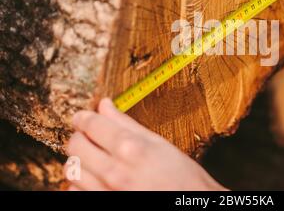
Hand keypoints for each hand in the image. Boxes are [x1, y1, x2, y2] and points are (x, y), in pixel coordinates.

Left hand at [65, 98, 224, 190]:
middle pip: (75, 146)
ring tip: (91, 157)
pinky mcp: (103, 203)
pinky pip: (75, 192)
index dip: (82, 117)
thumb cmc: (182, 176)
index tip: (81, 116)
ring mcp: (106, 192)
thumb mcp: (158, 143)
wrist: (190, 204)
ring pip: (71, 170)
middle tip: (87, 135)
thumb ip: (127, 124)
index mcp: (130, 148)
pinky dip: (80, 183)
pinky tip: (93, 178)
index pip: (92, 125)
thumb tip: (106, 105)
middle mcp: (114, 171)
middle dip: (78, 136)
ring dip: (78, 159)